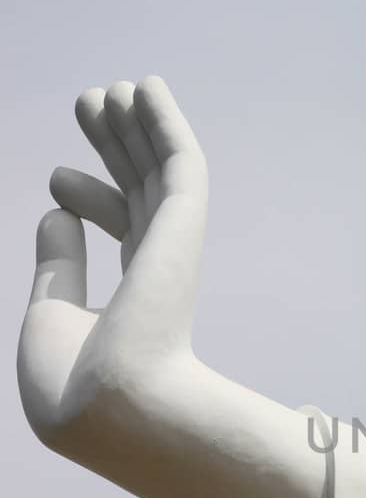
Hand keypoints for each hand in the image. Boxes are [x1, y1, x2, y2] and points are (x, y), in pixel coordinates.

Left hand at [18, 77, 207, 448]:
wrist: (111, 409)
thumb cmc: (75, 386)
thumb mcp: (51, 319)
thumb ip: (57, 267)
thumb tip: (55, 210)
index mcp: (134, 300)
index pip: (121, 232)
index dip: (89, 197)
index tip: (57, 180)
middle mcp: (159, 270)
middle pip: (140, 189)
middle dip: (115, 146)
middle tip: (89, 103)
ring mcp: (173, 247)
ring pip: (159, 169)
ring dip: (139, 125)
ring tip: (112, 87)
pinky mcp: (182, 225)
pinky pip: (179, 160)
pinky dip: (164, 122)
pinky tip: (147, 88)